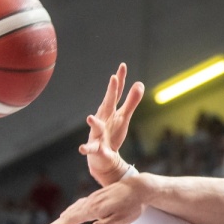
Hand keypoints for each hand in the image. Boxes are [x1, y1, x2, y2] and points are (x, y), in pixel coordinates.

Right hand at [38, 178, 145, 223]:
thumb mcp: (123, 219)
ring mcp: (94, 198)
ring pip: (75, 208)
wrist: (140, 187)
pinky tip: (74, 210)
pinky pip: (82, 204)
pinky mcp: (99, 197)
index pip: (70, 220)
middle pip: (69, 214)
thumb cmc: (133, 206)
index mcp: (94, 209)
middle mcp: (91, 202)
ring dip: (64, 216)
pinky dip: (74, 209)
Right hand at [82, 63, 144, 186]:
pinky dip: (90, 149)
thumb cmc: (112, 133)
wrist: (102, 157)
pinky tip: (83, 149)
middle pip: (107, 104)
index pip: (115, 94)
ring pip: (95, 127)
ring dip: (93, 122)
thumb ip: (131, 101)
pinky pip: (93, 149)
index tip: (123, 66)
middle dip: (110, 92)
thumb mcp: (123, 117)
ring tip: (89, 118)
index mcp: (109, 111)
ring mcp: (98, 134)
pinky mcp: (97, 150)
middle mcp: (101, 119)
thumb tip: (139, 83)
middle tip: (114, 79)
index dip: (119, 80)